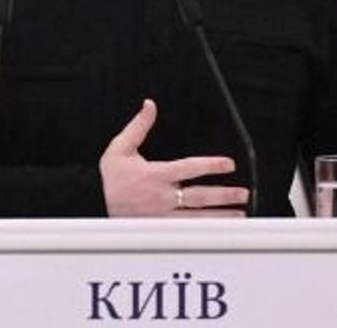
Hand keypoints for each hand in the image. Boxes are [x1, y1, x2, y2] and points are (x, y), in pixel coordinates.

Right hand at [100, 99, 249, 216]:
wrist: (93, 204)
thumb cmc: (110, 178)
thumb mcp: (120, 148)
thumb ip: (138, 126)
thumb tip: (149, 105)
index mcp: (154, 175)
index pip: (188, 169)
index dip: (210, 165)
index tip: (229, 165)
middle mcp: (161, 197)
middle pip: (198, 196)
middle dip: (223, 195)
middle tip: (243, 194)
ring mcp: (161, 215)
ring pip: (196, 217)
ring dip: (219, 216)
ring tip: (238, 215)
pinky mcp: (159, 228)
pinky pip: (186, 231)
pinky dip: (204, 231)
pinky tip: (218, 231)